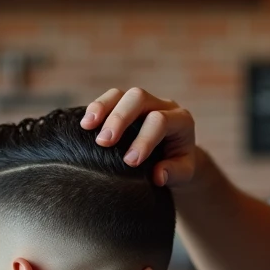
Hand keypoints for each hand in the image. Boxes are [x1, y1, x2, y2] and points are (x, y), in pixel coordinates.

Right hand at [81, 87, 198, 187]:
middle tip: (103, 142)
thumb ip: (175, 174)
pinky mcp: (125, 105)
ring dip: (102, 108)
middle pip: (138, 97)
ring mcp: (143, 102)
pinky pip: (109, 99)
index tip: (129, 162)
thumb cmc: (178, 166)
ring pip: (120, 94)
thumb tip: (158, 175)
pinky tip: (85, 124)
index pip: (160, 121)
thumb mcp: (184, 174)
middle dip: (119, 118)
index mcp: (181, 120)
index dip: (144, 140)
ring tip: (87, 126)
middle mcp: (162, 105)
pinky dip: (96, 109)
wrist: (175, 157)